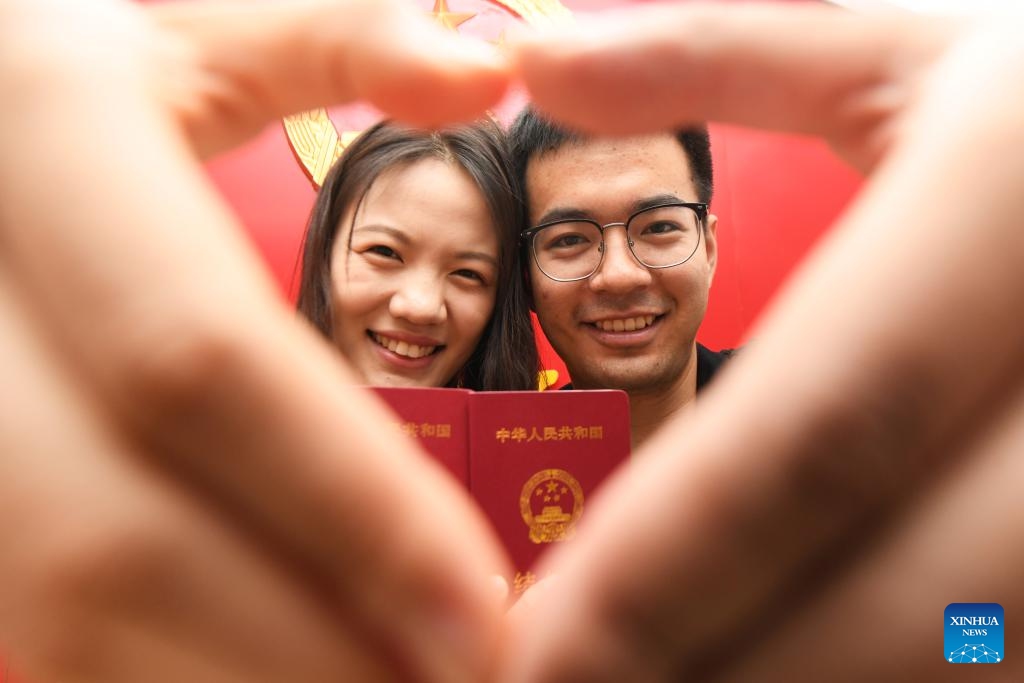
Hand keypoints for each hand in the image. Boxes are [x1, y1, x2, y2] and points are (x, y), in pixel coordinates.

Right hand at [0, 1, 510, 680]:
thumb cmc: (66, 76)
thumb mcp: (187, 27)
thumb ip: (339, 36)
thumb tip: (488, 73)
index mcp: (31, 144)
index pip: (202, 365)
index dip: (350, 506)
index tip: (485, 609)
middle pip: (120, 544)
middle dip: (307, 649)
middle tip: (467, 681)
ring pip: (64, 620)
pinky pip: (38, 633)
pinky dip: (176, 676)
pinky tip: (291, 671)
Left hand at [502, 5, 1023, 679]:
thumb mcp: (904, 56)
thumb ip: (712, 54)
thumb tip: (537, 61)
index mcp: (1013, 208)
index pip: (818, 431)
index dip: (664, 561)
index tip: (529, 644)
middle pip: (898, 593)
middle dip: (705, 672)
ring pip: (964, 657)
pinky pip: (1007, 654)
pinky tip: (758, 670)